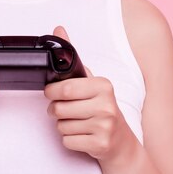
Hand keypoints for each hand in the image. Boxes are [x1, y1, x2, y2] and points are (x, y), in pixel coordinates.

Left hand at [45, 26, 137, 168]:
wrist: (121, 141)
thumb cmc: (102, 108)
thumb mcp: (91, 81)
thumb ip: (73, 57)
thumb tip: (58, 29)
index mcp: (103, 85)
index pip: (66, 88)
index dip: (52, 92)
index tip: (51, 93)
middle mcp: (106, 105)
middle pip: (59, 109)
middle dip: (55, 110)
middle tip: (62, 109)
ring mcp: (105, 125)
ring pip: (62, 126)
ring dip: (63, 126)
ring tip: (77, 122)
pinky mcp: (100, 144)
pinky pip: (68, 141)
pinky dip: (70, 140)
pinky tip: (82, 134)